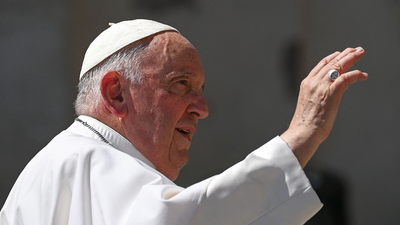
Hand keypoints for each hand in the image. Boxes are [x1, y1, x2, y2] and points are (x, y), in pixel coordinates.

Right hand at [281, 47, 367, 167]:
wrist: (303, 132)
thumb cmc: (307, 124)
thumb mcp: (310, 104)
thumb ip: (318, 95)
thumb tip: (330, 94)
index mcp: (306, 83)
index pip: (321, 65)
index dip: (333, 57)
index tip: (341, 54)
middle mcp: (313, 82)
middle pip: (331, 62)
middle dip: (345, 54)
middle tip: (357, 50)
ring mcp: (321, 87)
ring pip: (338, 67)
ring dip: (352, 59)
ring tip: (361, 54)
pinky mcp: (330, 94)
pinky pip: (345, 78)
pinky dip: (355, 74)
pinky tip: (362, 75)